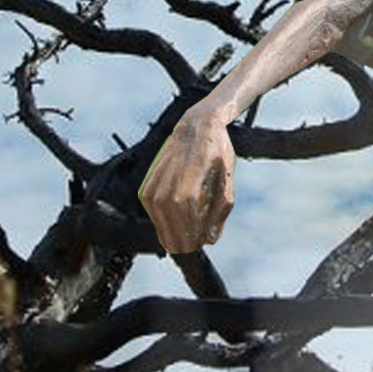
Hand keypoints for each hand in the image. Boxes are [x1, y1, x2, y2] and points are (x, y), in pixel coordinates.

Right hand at [138, 102, 235, 254]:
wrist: (196, 125)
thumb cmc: (216, 152)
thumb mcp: (227, 178)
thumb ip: (221, 210)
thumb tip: (210, 240)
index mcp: (189, 188)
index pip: (188, 226)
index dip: (194, 238)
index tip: (200, 244)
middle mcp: (166, 189)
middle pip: (172, 228)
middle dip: (182, 241)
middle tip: (191, 246)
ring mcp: (153, 187)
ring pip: (159, 222)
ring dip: (170, 234)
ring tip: (182, 238)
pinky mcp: (146, 186)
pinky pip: (152, 212)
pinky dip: (161, 221)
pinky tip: (171, 223)